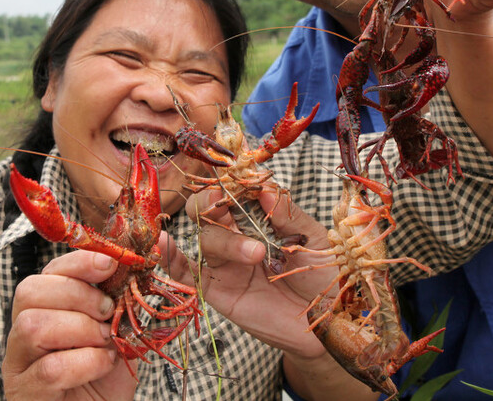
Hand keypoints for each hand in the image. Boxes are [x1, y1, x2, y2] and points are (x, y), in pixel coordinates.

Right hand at [2, 250, 136, 400]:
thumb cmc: (106, 374)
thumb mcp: (121, 326)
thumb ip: (132, 288)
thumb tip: (161, 240)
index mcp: (45, 307)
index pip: (48, 270)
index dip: (78, 261)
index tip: (110, 264)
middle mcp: (22, 330)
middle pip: (30, 290)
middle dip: (78, 295)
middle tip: (107, 313)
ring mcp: (18, 363)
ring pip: (34, 326)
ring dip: (81, 330)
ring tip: (104, 341)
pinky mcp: (26, 392)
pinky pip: (51, 368)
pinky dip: (86, 363)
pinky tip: (102, 365)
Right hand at [162, 183, 335, 359]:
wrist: (328, 323)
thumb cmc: (324, 275)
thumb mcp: (314, 239)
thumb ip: (288, 215)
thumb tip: (264, 187)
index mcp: (261, 216)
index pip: (237, 189)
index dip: (232, 177)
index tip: (237, 169)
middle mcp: (239, 235)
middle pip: (209, 208)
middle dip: (212, 200)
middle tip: (226, 203)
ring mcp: (226, 262)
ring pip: (206, 237)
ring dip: (226, 240)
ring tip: (257, 254)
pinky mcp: (218, 290)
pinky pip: (187, 273)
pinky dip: (171, 258)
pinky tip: (164, 243)